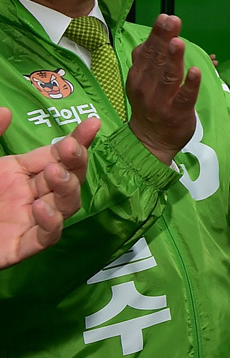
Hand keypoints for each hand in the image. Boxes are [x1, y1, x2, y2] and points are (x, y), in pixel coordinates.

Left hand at [0, 111, 99, 266]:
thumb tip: (5, 110)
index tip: (93, 123)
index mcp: (20, 173)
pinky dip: (51, 223)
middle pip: (70, 178)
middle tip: (70, 149)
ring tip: (55, 173)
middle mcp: (31, 195)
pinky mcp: (21, 246)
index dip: (78, 140)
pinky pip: (46, 237)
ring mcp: (29, 221)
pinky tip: (41, 208)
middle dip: (76, 162)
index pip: (57, 154)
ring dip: (67, 188)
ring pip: (66, 205)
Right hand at [126, 14, 203, 163]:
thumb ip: (149, 58)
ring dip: (174, 58)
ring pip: (168, 77)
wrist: (151, 141)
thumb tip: (157, 34)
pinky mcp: (177, 113)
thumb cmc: (150, 104)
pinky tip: (196, 71)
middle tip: (172, 20)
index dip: (156, 34)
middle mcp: (146, 87)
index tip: (165, 16)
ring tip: (179, 42)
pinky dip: (190, 84)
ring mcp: (161, 101)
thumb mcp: (143, 81)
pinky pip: (184, 97)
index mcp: (138, 76)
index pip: (147, 52)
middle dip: (164, 39)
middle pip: (156, 60)